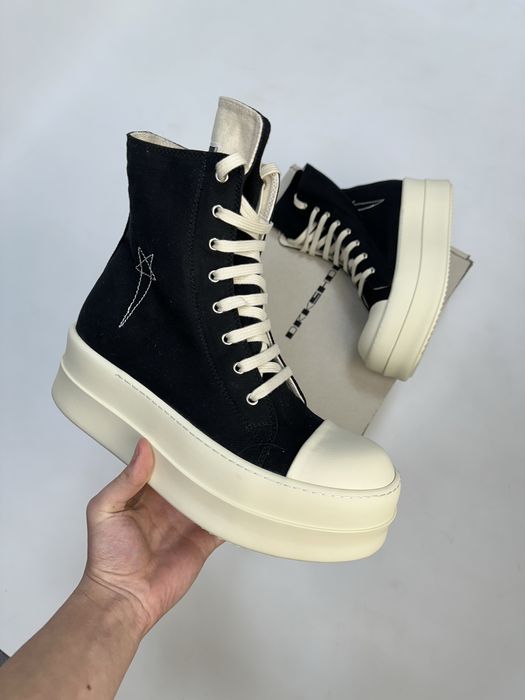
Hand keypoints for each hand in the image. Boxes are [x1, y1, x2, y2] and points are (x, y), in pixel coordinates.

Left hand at [79, 439, 222, 634]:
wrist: (124, 598)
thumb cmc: (108, 555)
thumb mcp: (105, 510)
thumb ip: (126, 480)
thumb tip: (144, 447)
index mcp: (145, 494)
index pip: (163, 465)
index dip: (173, 449)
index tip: (188, 429)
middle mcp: (169, 505)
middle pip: (190, 479)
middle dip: (201, 464)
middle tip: (218, 442)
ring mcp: (187, 522)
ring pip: (208, 497)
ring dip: (219, 486)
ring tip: (235, 464)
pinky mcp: (202, 542)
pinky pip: (221, 525)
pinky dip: (232, 515)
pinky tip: (243, 500)